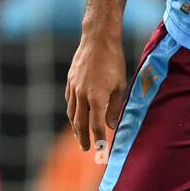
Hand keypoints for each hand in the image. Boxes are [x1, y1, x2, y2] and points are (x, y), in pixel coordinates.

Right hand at [65, 34, 127, 151]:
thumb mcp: (120, 85)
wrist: (98, 39)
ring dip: (75, 127)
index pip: (96, 125)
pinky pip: (69, 101)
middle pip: (80, 123)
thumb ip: (115, 107)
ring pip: (72, 113)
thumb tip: (111, 125)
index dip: (98, 140)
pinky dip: (72, 112)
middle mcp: (82, 95)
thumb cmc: (114, 61)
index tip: (100, 150)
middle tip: (87, 149)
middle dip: (83, 138)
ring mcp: (73, 88)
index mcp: (96, 98)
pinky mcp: (70, 81)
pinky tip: (75, 116)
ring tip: (80, 137)